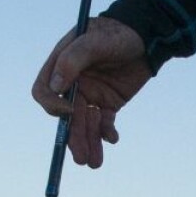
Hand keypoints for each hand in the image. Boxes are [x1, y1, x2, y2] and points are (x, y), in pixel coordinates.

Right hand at [31, 16, 154, 168]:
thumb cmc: (120, 33)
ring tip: (95, 163)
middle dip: (73, 137)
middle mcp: (73, 82)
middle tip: (81, 158)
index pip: (45, 90)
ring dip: (88, 143)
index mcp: (62, 64)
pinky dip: (106, 133)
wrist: (150, 37)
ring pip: (85, 124)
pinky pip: (103, 123)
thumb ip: (73, 59)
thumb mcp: (97, 41)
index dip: (53, 104)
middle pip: (66, 116)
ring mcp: (91, 93)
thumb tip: (55, 86)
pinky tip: (112, 139)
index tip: (69, 112)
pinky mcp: (109, 102)